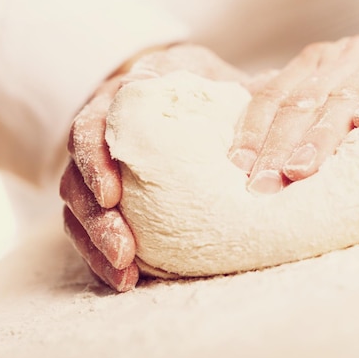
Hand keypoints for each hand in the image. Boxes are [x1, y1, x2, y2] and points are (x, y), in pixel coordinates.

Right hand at [60, 44, 247, 291]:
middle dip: (95, 216)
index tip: (114, 195)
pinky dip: (100, 255)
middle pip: (76, 175)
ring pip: (76, 207)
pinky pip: (87, 228)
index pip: (94, 125)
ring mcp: (97, 168)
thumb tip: (282, 92)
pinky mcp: (103, 198)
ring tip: (124, 271)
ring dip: (95, 242)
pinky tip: (124, 278)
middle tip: (124, 249)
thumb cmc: (205, 88)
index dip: (98, 160)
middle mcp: (102, 134)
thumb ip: (241, 88)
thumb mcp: (219, 80)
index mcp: (124, 102)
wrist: (184, 94)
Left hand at [228, 29, 358, 193]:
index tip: (239, 165)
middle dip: (279, 145)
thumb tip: (246, 94)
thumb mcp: (332, 75)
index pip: (274, 94)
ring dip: (321, 136)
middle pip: (302, 102)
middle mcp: (342, 57)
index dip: (254, 128)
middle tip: (264, 184)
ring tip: (300, 169)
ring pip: (343, 98)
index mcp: (316, 61)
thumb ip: (292, 89)